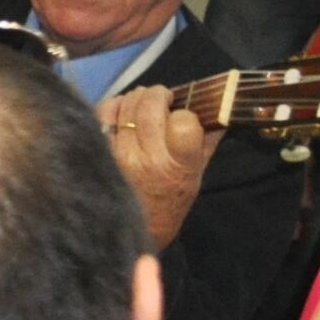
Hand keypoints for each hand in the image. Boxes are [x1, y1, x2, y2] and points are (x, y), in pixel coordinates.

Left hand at [99, 86, 217, 248]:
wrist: (139, 226)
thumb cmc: (172, 198)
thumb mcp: (197, 173)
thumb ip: (207, 140)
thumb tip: (219, 107)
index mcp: (180, 165)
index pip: (184, 123)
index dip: (183, 112)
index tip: (182, 113)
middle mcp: (148, 160)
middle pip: (149, 109)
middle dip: (157, 94)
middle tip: (161, 96)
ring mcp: (121, 157)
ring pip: (125, 109)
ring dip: (135, 97)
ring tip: (142, 100)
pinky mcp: (101, 156)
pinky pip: (101, 118)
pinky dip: (112, 106)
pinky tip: (120, 108)